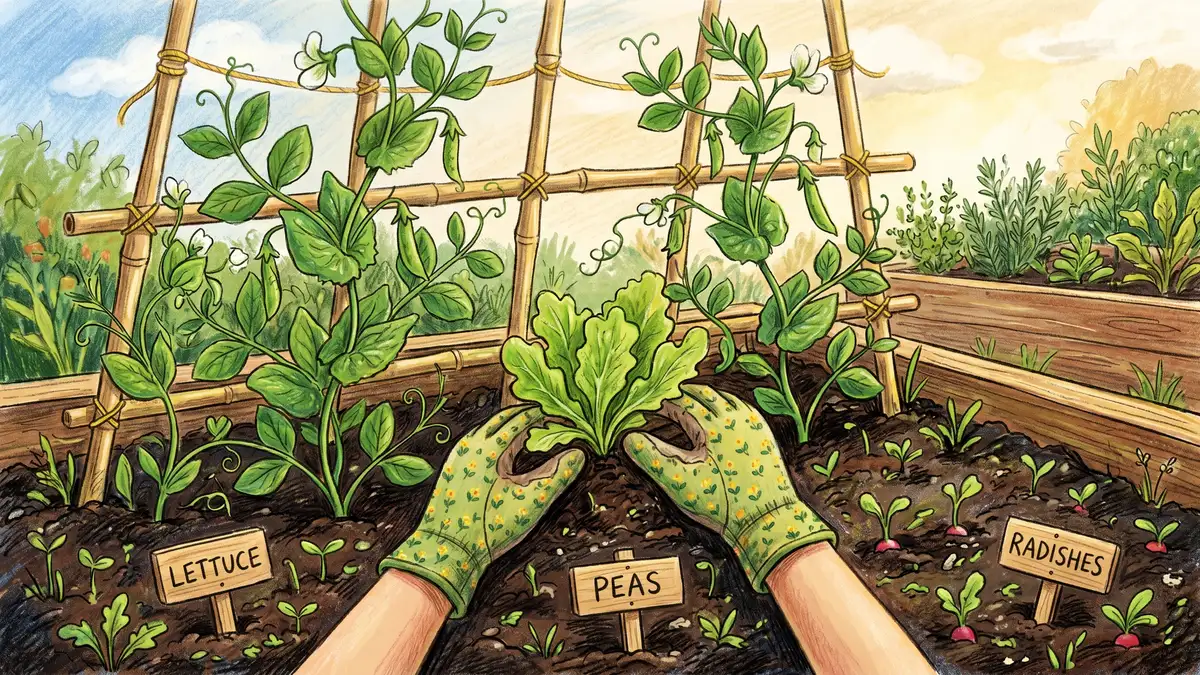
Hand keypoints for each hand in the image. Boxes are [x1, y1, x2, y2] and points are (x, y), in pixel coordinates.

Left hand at [380, 406, 584, 616]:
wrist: (447, 551)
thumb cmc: (490, 527)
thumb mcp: (531, 500)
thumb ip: (557, 474)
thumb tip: (579, 453)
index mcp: (489, 447)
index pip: (520, 419)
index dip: (541, 415)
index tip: (556, 413)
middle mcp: (469, 445)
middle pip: (499, 419)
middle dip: (521, 413)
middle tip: (541, 413)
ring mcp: (456, 456)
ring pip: (484, 430)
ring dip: (505, 425)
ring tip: (523, 428)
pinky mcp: (450, 470)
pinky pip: (474, 443)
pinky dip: (491, 439)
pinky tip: (500, 452)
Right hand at [623, 384, 834, 590]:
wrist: (767, 519)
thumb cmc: (721, 503)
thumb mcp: (680, 481)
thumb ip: (651, 456)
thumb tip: (627, 437)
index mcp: (712, 423)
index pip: (680, 402)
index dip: (660, 402)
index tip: (645, 405)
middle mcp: (734, 415)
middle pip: (703, 393)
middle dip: (681, 394)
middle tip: (663, 397)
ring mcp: (752, 421)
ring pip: (723, 397)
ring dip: (703, 396)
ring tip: (687, 401)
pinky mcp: (764, 432)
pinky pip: (741, 406)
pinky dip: (724, 404)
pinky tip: (718, 414)